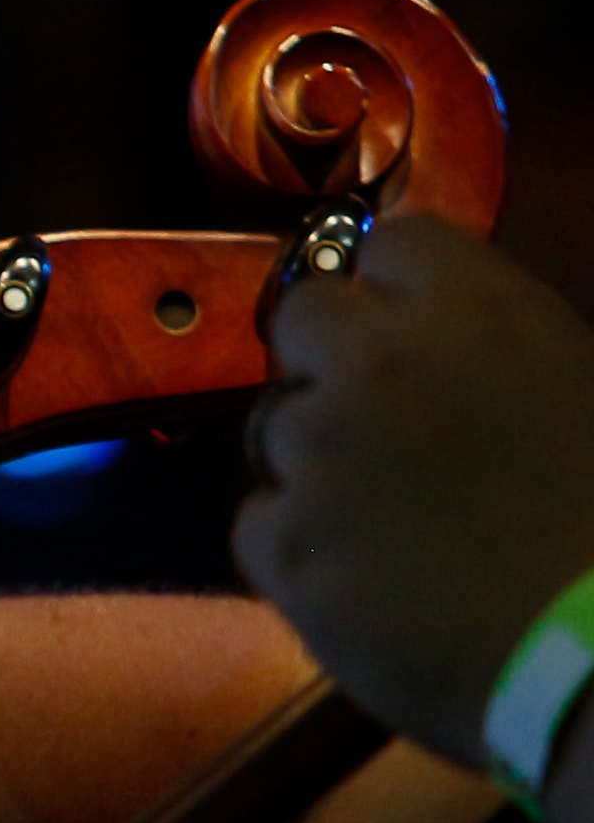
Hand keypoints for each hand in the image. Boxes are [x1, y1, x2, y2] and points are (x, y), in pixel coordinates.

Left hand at [241, 217, 593, 767]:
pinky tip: (364, 579)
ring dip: (315, 459)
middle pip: (303, 318)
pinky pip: (260, 521)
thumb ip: (505, 352)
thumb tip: (462, 348)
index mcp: (480, 313)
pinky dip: (297, 547)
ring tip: (389, 518)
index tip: (407, 324)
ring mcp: (320, 453)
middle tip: (377, 419)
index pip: (392, 243)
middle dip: (330, 359)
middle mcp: (383, 364)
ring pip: (275, 426)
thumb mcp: (581, 392)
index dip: (395, 288)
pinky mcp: (280, 542)